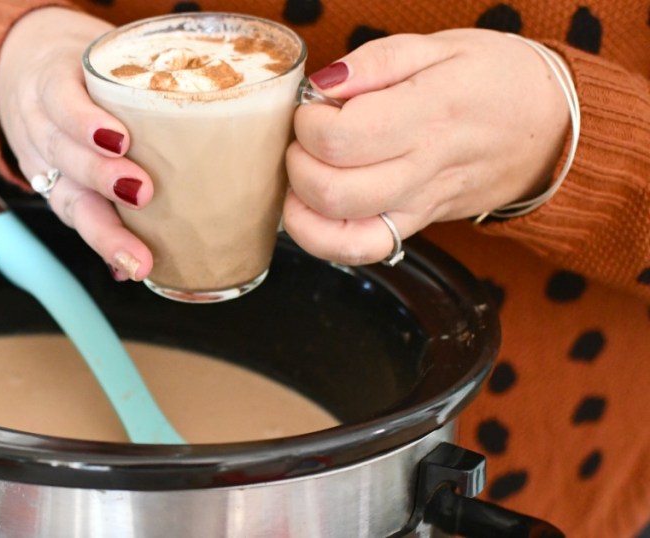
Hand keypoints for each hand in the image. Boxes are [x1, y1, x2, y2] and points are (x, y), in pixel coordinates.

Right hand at [0, 8, 153, 280]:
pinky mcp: (54, 194)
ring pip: (67, 199)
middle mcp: (41, 127)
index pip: (61, 98)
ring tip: (137, 256)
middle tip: (142, 191)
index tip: (118, 139)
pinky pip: (75, 222)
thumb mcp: (101, 59)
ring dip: (105, 230)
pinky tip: (126, 269)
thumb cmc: (86, 71)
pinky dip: (102, 245)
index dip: (85, 122)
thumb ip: (141, 76)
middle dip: (102, 176)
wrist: (33, 76)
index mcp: (51, 81)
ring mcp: (44, 166)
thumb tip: (218, 103)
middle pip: (64, 154)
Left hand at [284, 29, 570, 264]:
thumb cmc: (495, 79)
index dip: (308, 122)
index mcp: (428, 113)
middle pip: (333, 191)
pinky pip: (362, 251)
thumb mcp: (442, 46)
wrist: (553, 128)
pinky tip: (313, 209)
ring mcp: (421, 205)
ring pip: (342, 231)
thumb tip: (325, 82)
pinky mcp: (418, 225)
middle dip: (298, 161)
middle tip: (308, 136)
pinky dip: (322, 238)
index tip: (315, 103)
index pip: (341, 138)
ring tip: (309, 168)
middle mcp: (424, 167)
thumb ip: (378, 60)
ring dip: (303, 201)